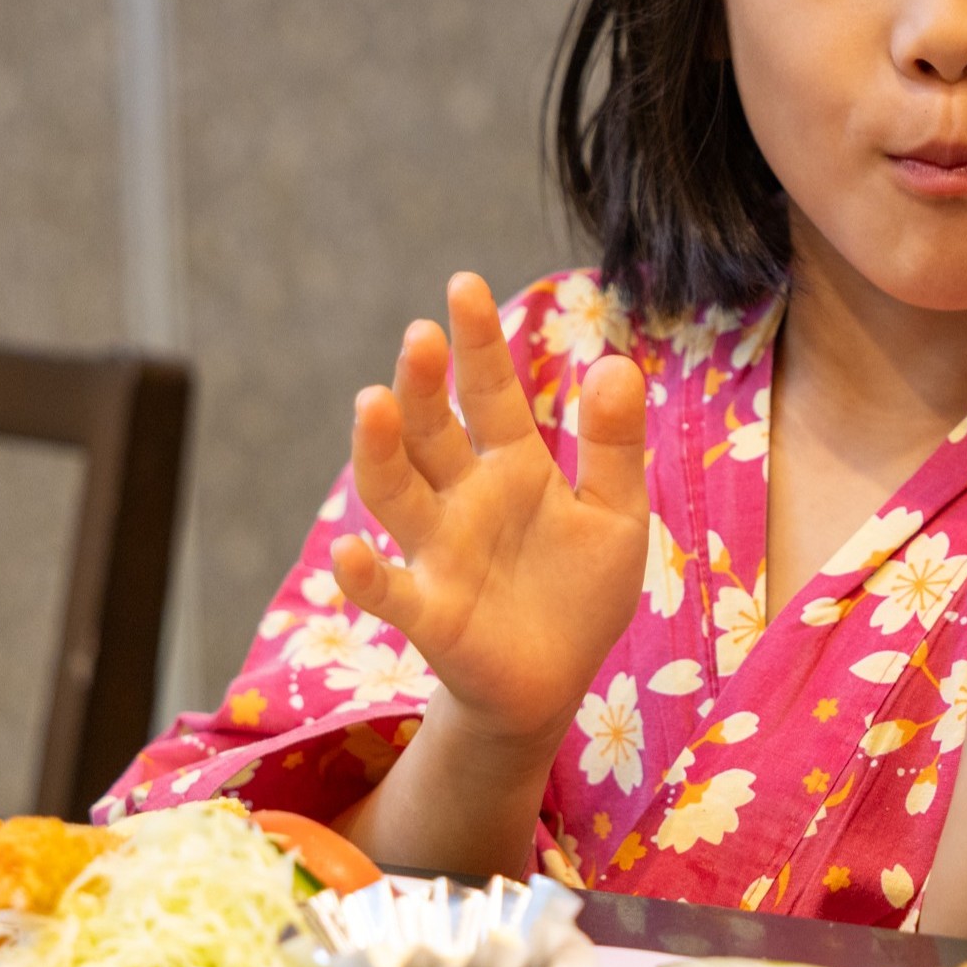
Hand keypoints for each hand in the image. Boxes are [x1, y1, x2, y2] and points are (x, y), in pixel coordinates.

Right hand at [328, 273, 649, 746]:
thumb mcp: (615, 514)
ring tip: (373, 401)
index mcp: (512, 465)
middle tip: (421, 336)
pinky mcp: (430, 612)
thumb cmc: (579, 591)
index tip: (463, 284)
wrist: (556, 682)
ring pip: (396, 493)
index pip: (489, 391)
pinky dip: (366, 574)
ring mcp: (438, 553)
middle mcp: (463, 498)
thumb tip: (616, 363)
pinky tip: (349, 550)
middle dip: (424, 383)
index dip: (477, 342)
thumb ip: (613, 446)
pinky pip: (390, 591)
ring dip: (380, 451)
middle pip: (432, 430)